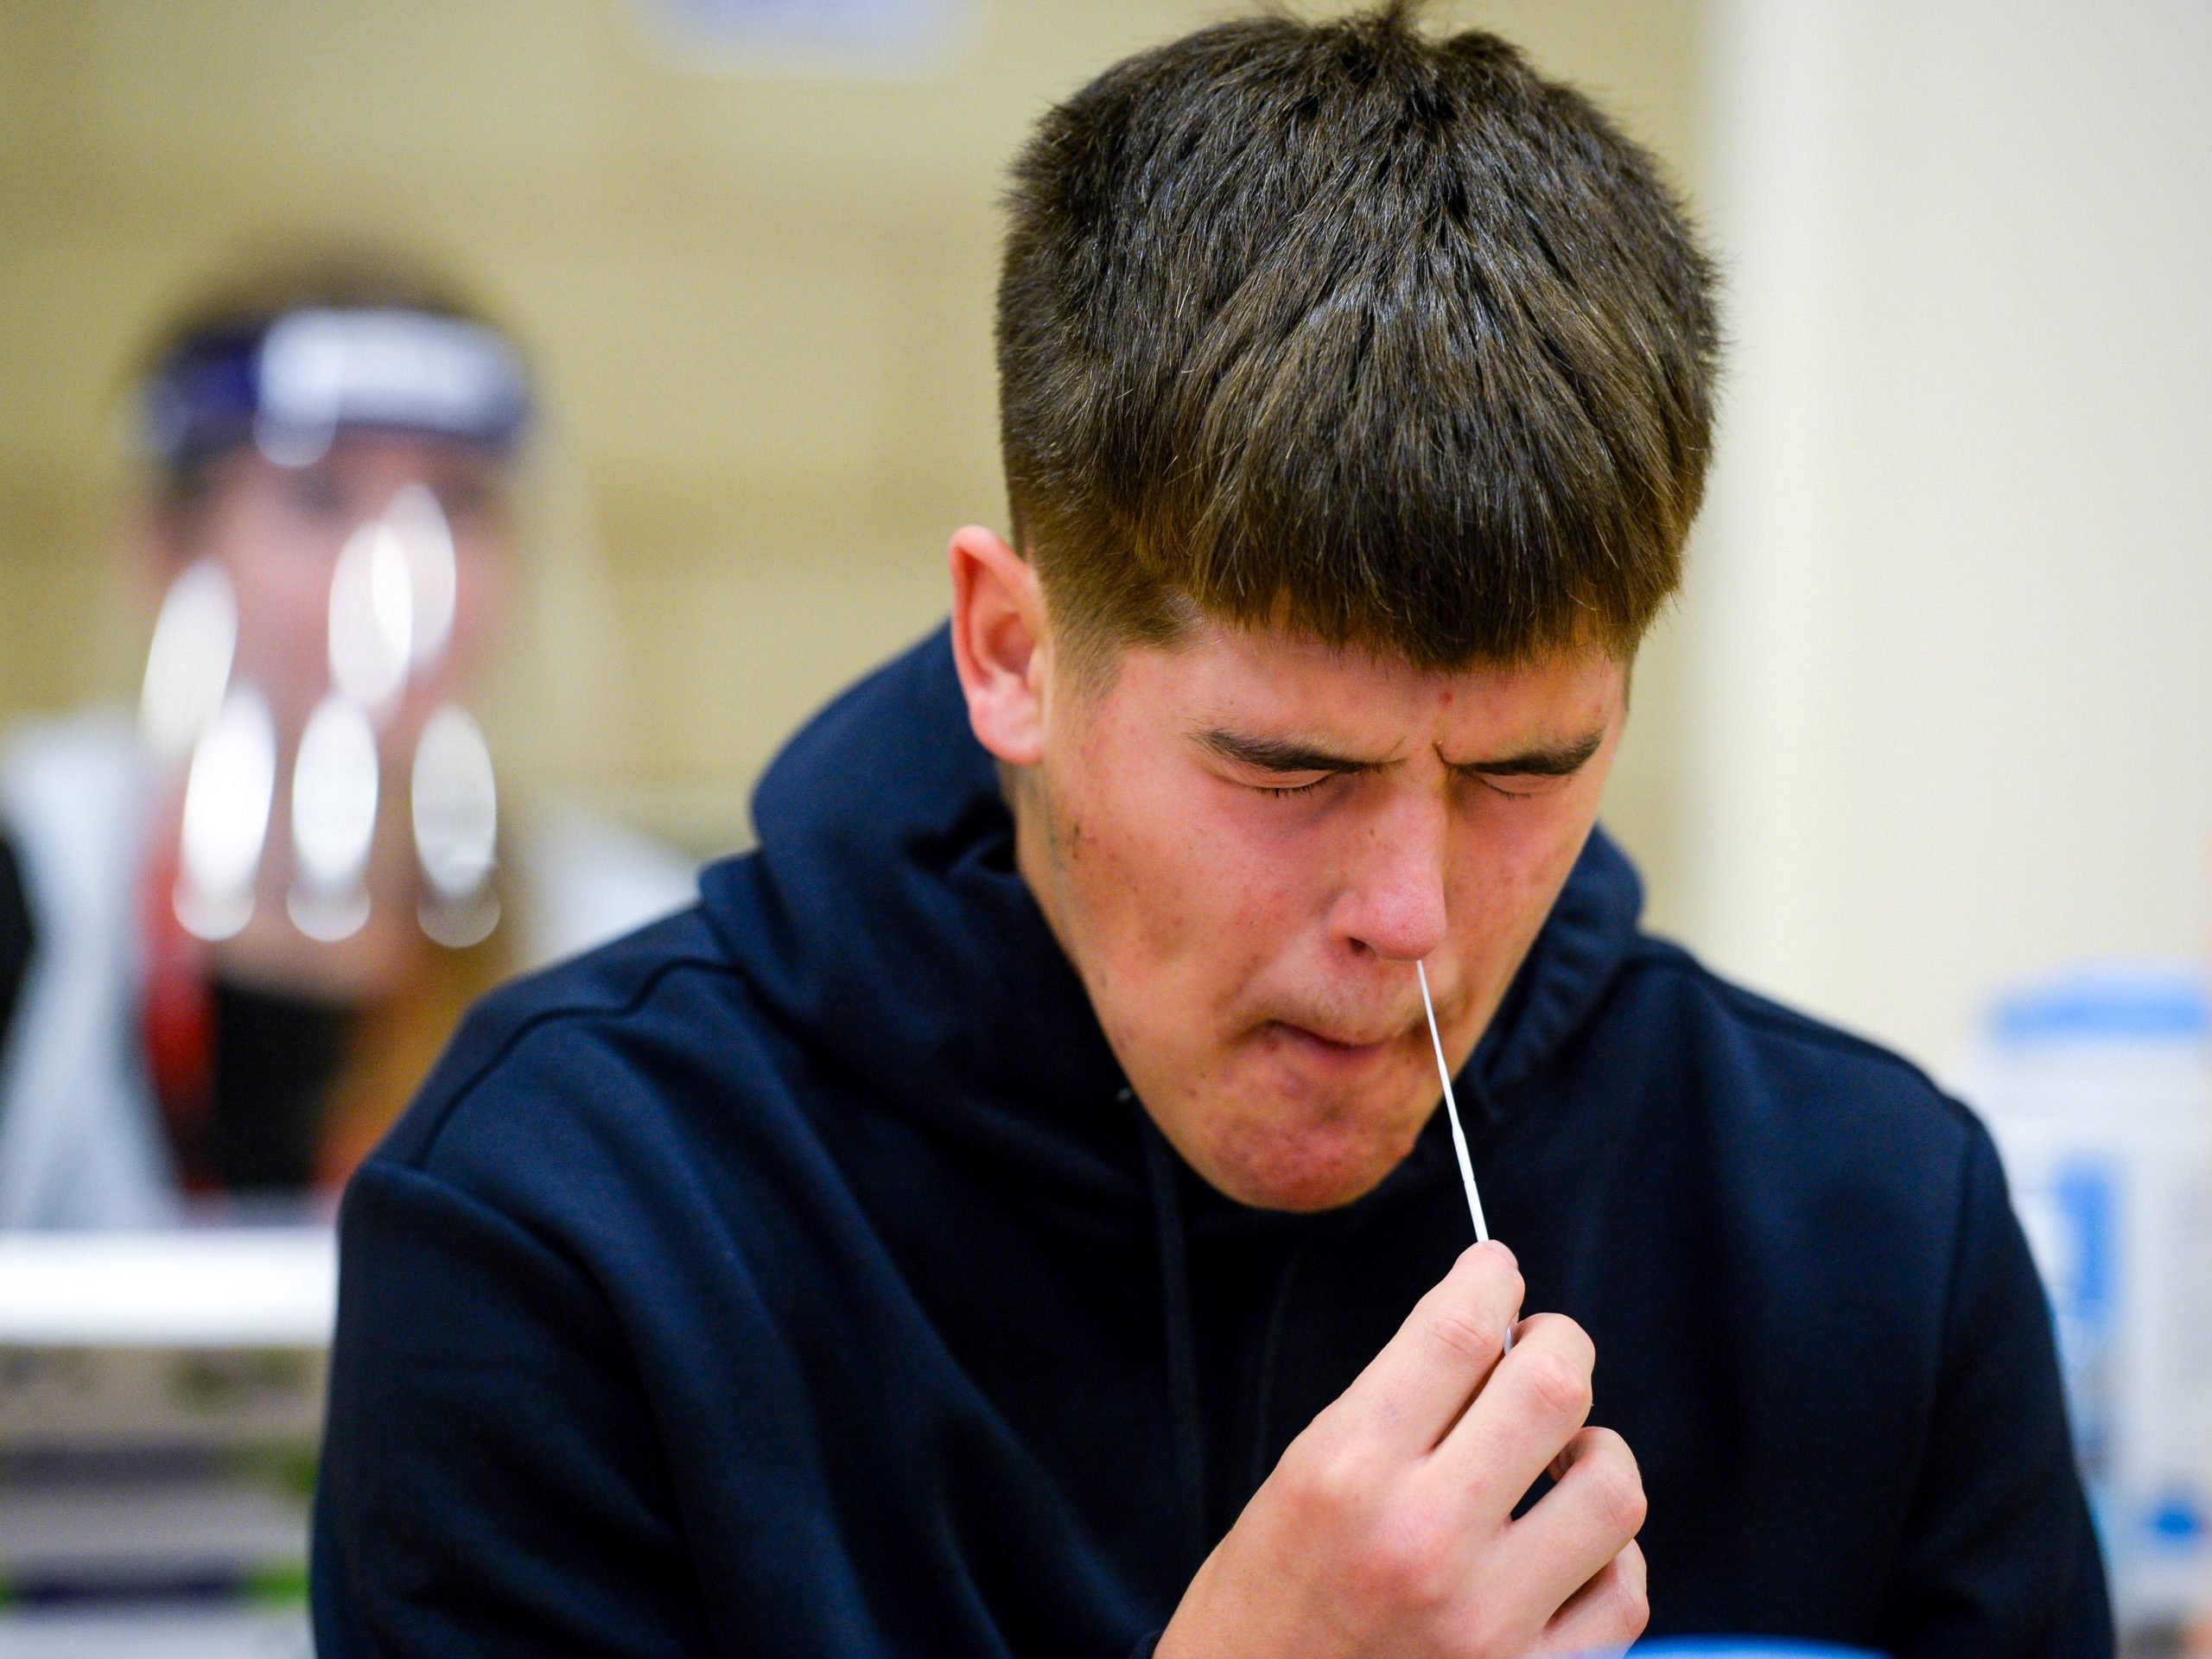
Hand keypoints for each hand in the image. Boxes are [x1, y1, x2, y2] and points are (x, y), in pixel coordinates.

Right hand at [1155, 1240, 1646, 1658]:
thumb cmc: (1266, 1600)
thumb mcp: (1299, 1478)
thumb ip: (1394, 1407)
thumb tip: (1490, 1333)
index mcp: (1348, 1472)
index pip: (1457, 1331)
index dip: (1492, 1277)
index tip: (1498, 1271)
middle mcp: (1424, 1539)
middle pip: (1553, 1387)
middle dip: (1558, 1343)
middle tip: (1540, 1350)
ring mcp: (1488, 1621)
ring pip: (1612, 1489)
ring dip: (1593, 1455)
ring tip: (1559, 1461)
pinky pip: (1625, 1594)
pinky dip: (1609, 1557)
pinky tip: (1569, 1549)